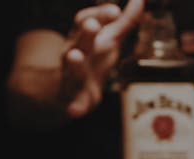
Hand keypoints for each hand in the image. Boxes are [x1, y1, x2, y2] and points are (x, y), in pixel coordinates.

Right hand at [61, 0, 143, 117]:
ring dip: (74, 63)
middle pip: (79, 40)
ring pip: (71, 69)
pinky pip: (73, 103)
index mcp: (83, 37)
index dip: (99, 14)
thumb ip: (125, 21)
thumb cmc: (94, 58)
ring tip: (75, 56)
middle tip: (92, 25)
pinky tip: (74, 112)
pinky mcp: (76, 98)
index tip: (115, 11)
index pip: (87, 20)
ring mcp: (73, 76)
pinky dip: (74, 107)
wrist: (68, 89)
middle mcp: (75, 53)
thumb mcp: (110, 39)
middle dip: (85, 33)